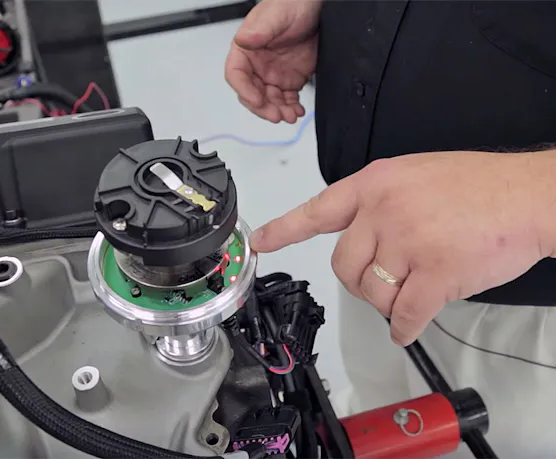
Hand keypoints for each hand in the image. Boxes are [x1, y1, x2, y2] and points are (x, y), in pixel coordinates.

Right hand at [225, 0, 321, 122]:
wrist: (316, 6)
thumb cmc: (292, 4)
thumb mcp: (276, 16)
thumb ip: (260, 30)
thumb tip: (243, 40)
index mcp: (246, 50)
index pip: (236, 75)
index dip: (244, 90)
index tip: (257, 99)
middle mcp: (257, 65)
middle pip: (251, 94)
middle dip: (263, 107)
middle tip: (276, 115)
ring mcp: (273, 74)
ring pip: (269, 101)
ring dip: (279, 111)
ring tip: (290, 115)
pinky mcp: (290, 79)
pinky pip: (286, 99)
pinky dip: (291, 107)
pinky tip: (298, 110)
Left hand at [250, 151, 554, 344]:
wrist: (529, 196)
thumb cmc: (479, 186)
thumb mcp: (415, 175)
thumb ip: (381, 203)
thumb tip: (363, 240)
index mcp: (374, 185)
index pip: (317, 211)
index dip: (284, 230)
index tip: (259, 243)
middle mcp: (383, 212)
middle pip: (343, 265)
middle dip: (359, 281)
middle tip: (383, 282)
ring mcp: (407, 242)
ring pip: (371, 293)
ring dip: (387, 302)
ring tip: (410, 291)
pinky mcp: (434, 274)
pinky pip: (403, 315)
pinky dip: (403, 327)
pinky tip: (409, 326)